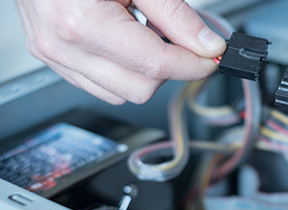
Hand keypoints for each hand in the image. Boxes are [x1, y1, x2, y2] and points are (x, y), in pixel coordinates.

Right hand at [16, 0, 225, 103]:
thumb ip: (176, 14)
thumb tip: (206, 43)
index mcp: (83, 22)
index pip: (155, 65)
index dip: (193, 65)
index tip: (211, 58)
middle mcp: (63, 47)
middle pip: (141, 89)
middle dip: (169, 69)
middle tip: (179, 41)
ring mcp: (55, 56)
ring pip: (122, 93)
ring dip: (145, 72)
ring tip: (142, 33)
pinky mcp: (53, 60)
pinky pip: (101, 86)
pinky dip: (123, 72)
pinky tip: (124, 43)